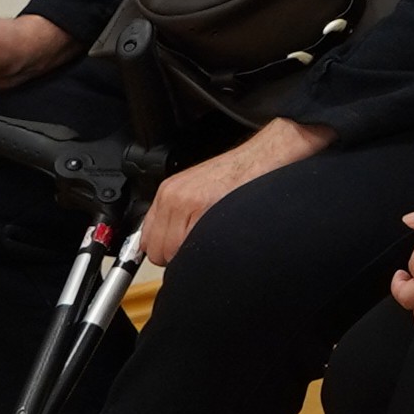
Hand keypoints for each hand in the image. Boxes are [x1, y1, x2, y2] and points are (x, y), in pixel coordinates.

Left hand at [141, 116, 327, 271]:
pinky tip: (220, 236)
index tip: (180, 251)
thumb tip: (168, 243)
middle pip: (159, 252)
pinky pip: (193, 248)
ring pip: (174, 254)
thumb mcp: (198, 187)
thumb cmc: (241, 173)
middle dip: (179, 256)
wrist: (265, 157)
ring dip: (193, 255)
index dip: (166, 250)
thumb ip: (178, 213)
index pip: (148, 240)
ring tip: (214, 239)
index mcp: (168, 191)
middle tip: (201, 245)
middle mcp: (173, 197)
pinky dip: (206, 250)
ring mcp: (188, 204)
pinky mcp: (206, 212)